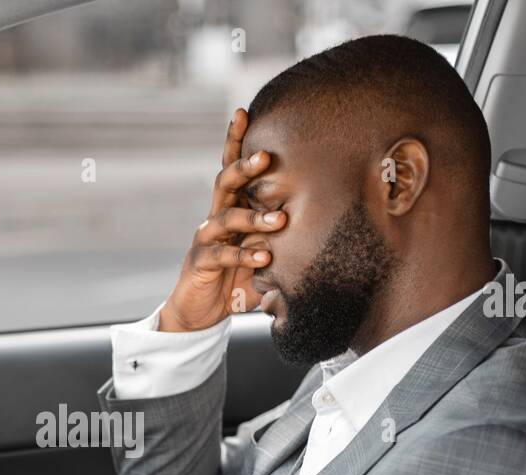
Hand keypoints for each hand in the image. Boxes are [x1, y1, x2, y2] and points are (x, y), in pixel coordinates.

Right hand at [158, 108, 285, 332]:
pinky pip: (222, 254)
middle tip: (265, 157)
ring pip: (226, 217)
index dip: (234, 140)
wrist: (200, 312)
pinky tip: (262, 257)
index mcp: (230, 208)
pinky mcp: (201, 262)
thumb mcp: (264, 255)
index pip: (231, 168)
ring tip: (279, 220)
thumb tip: (325, 225)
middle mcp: (215, 217)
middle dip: (244, 167)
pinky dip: (243, 255)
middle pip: (224, 182)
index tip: (243, 112)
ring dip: (253, 217)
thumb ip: (283, 239)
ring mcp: (205, 239)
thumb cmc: (237, 280)